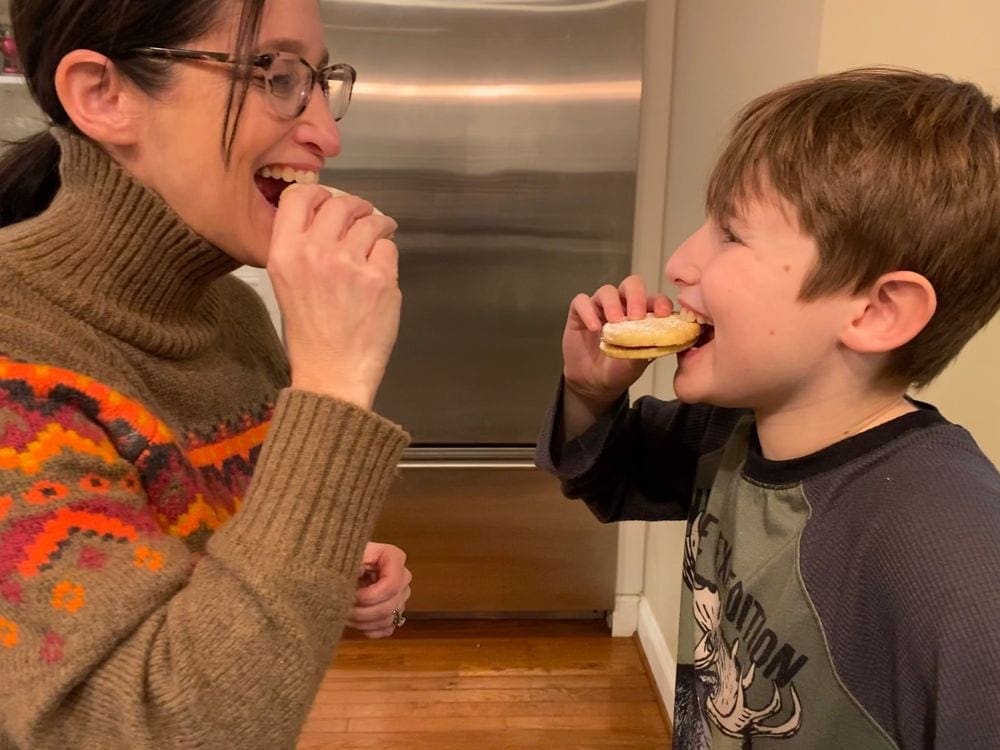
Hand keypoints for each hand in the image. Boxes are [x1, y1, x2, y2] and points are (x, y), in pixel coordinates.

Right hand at [267, 185, 400, 408]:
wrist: (331, 372)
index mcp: (285, 252)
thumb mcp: (287, 284)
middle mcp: (314, 252)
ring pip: (371, 222)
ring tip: (380, 235)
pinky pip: (389, 248)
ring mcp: (349, 264)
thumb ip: (301, 247)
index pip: (300, 196)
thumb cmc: (310, 334)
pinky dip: (388, 256)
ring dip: (379, 225)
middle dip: (356, 205)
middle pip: (341, 202)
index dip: (319, 193)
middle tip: (364, 214)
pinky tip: (381, 272)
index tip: (330, 199)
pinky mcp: (380, 279)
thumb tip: (326, 217)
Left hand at [347, 542, 411, 638]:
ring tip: (344, 615)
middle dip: (362, 612)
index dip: (370, 596)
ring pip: (387, 620)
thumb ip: (355, 561)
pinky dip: (370, 629)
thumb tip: (360, 571)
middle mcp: (403, 578)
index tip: (352, 597)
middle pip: (389, 606)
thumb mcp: (350, 554)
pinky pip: (387, 629)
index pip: (391, 585)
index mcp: (395, 558)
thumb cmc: (348, 556)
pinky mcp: (395, 612)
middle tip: (342, 609)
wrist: (345, 564)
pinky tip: (356, 623)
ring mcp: (401, 596)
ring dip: (363, 622)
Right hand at [562, 274, 671, 408]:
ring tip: (614, 322)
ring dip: (612, 304)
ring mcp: (600, 308)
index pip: (654, 299)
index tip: (663, 314)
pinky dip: (588, 311)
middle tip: (636, 316)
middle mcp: (622, 306)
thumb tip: (668, 340)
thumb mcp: (637, 363)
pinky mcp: (579, 313)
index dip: (660, 302)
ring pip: (607, 291)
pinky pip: (581, 302)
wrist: (593, 383)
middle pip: (631, 285)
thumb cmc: (619, 370)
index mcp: (642, 315)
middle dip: (636, 296)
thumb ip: (649, 348)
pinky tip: (594, 327)